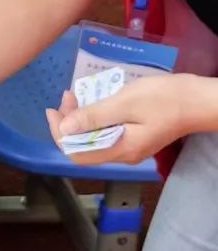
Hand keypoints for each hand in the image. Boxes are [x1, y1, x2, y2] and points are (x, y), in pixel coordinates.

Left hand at [47, 75, 214, 165]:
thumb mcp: (124, 103)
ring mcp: (132, 147)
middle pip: (85, 147)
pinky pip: (108, 132)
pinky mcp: (137, 137)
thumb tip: (63, 130)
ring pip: (95, 139)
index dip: (60, 134)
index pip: (77, 154)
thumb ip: (93, 117)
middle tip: (67, 97)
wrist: (197, 100)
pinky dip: (95, 118)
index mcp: (120, 150)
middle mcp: (124, 154)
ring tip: (76, 96)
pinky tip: (94, 101)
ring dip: (81, 119)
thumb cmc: (163, 99)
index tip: (54, 111)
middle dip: (69, 123)